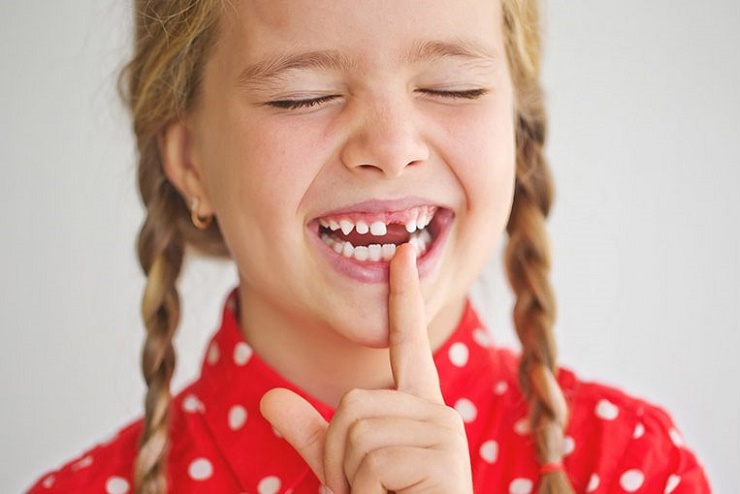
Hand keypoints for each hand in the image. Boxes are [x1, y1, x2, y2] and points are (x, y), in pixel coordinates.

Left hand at [260, 244, 472, 492]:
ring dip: (350, 480)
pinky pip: (371, 461)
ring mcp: (444, 431)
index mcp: (416, 410)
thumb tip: (269, 399)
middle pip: (351, 402)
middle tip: (369, 492)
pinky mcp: (446, 454)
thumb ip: (313, 436)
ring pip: (355, 429)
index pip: (407, 343)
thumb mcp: (344, 474)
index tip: (400, 250)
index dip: (402, 297)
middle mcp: (436, 412)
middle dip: (339, 457)